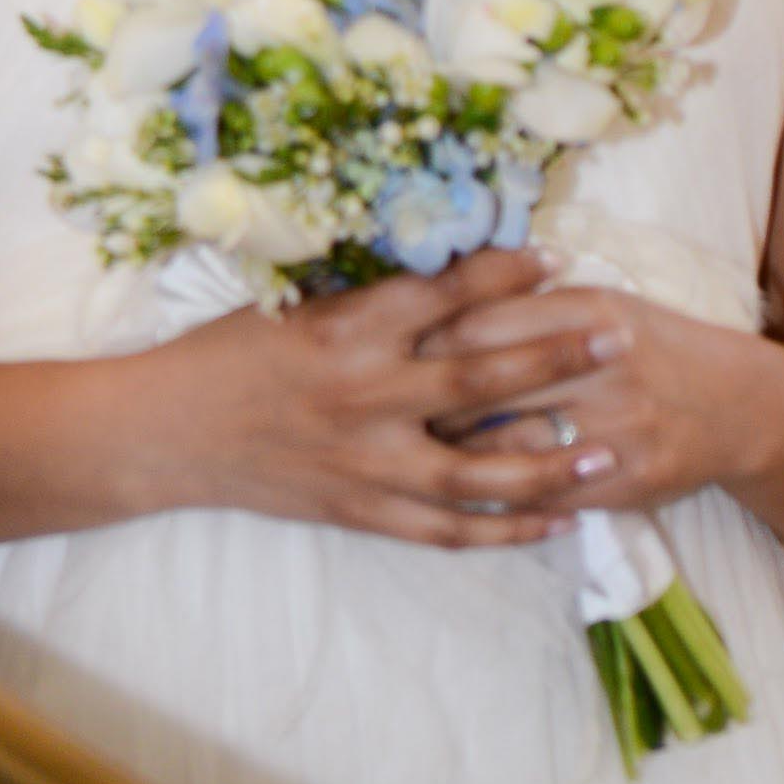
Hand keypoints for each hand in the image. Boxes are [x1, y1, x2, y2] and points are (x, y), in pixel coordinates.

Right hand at [117, 249, 635, 547]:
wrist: (165, 433)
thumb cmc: (226, 354)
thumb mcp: (294, 305)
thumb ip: (370, 302)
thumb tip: (450, 276)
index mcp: (346, 329)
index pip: (444, 293)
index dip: (505, 272)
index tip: (558, 255)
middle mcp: (364, 394)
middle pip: (481, 375)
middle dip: (557, 355)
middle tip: (618, 335)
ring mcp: (367, 461)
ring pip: (479, 469)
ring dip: (552, 461)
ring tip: (611, 452)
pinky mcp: (362, 511)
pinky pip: (448, 529)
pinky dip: (505, 528)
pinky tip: (556, 519)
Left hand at [390, 277, 769, 516]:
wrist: (736, 406)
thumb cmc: (648, 344)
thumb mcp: (597, 303)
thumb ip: (526, 301)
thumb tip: (436, 302)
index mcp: (591, 311)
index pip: (482, 323)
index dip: (425, 341)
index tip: (391, 352)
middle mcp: (605, 366)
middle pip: (487, 387)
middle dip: (427, 403)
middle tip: (388, 410)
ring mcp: (619, 428)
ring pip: (509, 449)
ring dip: (455, 456)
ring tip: (417, 453)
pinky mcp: (628, 481)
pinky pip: (544, 496)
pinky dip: (500, 496)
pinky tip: (466, 493)